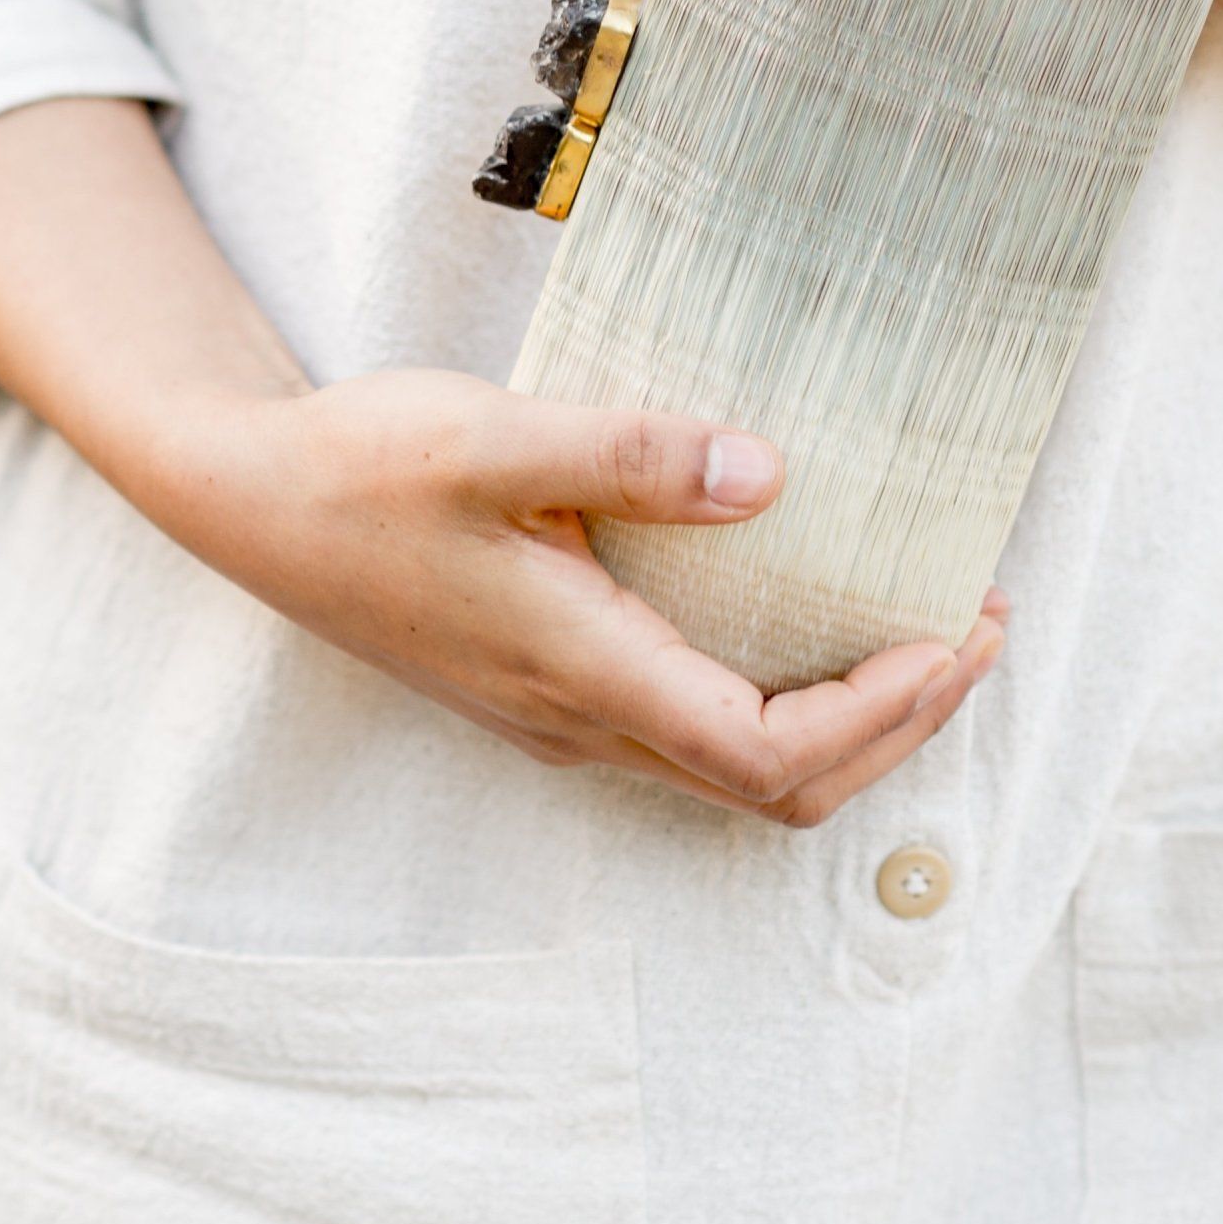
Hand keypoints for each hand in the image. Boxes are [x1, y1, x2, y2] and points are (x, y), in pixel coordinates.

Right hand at [152, 369, 1005, 827]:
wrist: (248, 500)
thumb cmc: (357, 469)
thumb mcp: (491, 439)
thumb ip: (631, 456)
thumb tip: (768, 475)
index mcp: (579, 671)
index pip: (772, 753)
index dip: (887, 712)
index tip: (960, 633)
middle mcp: (578, 719)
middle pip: (774, 784)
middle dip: (897, 724)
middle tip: (973, 631)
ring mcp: (557, 712)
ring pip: (733, 764)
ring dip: (842, 715)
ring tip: (908, 625)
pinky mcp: (542, 682)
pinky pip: (688, 725)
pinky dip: (773, 693)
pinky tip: (786, 610)